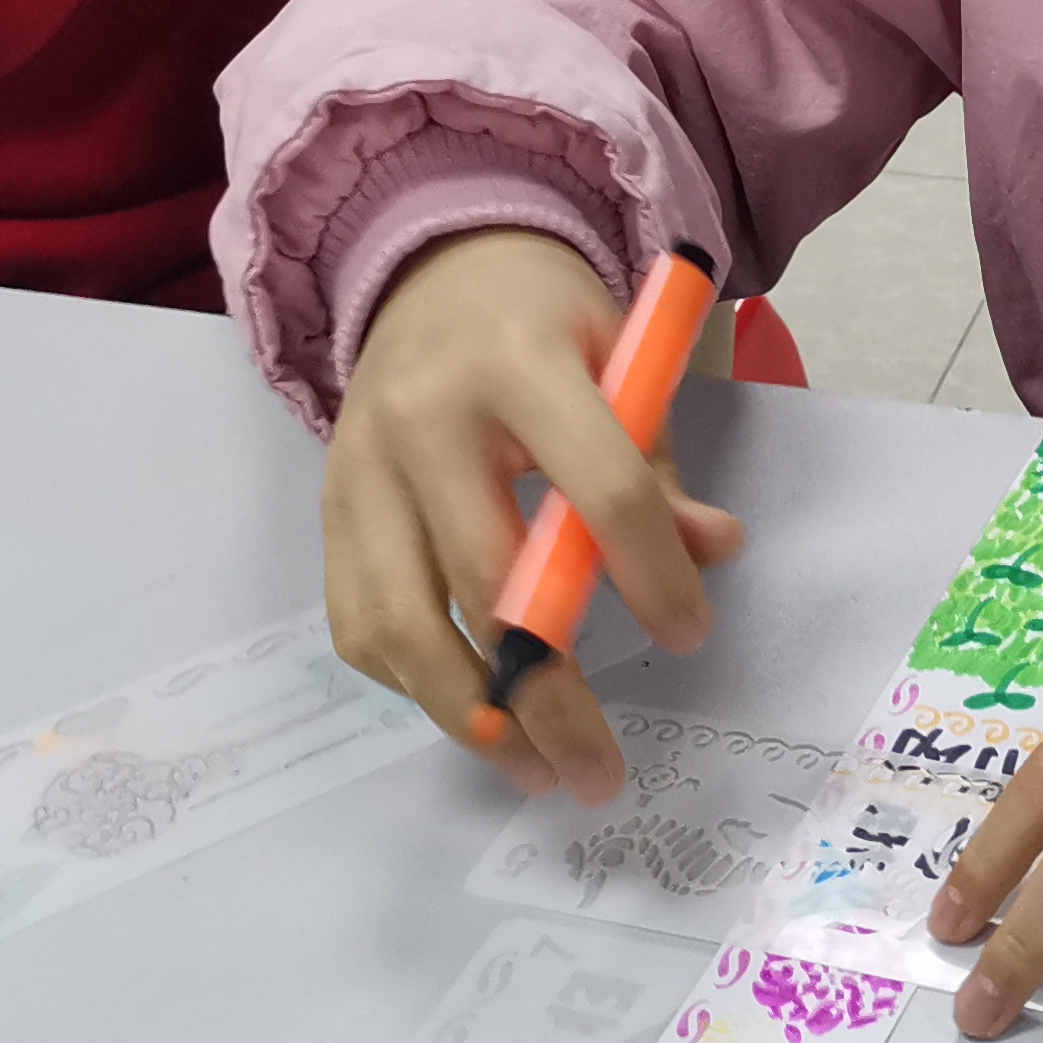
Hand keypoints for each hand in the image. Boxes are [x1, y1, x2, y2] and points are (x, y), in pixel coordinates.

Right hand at [322, 227, 743, 803]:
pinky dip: (414, 682)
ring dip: (471, 716)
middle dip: (548, 692)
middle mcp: (423, 420)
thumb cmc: (549, 324)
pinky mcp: (328, 510)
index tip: (690, 634)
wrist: (436, 271)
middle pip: (485, 581)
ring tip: (536, 771)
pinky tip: (475, 713)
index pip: (596, 489)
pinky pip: (360, 621)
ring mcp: (360, 469)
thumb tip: (715, 554)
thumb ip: (659, 467)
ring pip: (401, 621)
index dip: (650, 573)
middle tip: (598, 770)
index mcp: (518, 365)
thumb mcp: (625, 360)